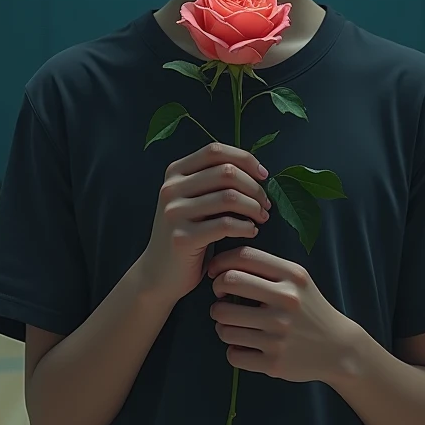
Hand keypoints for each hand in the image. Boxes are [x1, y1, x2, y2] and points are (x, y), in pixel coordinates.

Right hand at [139, 142, 271, 304]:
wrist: (158, 274)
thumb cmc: (187, 233)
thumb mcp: (192, 200)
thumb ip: (213, 181)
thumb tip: (254, 168)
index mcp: (175, 172)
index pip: (215, 151)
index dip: (244, 159)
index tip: (264, 175)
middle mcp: (171, 188)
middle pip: (226, 172)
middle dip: (254, 187)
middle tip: (266, 203)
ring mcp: (174, 212)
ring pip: (229, 197)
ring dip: (254, 207)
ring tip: (262, 217)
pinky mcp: (182, 237)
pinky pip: (226, 225)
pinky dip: (246, 226)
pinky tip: (251, 231)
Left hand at [207, 246, 347, 383]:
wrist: (338, 349)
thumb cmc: (309, 309)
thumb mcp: (298, 279)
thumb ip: (266, 268)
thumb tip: (222, 265)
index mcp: (291, 276)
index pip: (242, 257)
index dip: (220, 263)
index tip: (216, 273)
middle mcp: (285, 301)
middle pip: (227, 283)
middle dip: (217, 290)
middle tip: (222, 299)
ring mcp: (279, 333)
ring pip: (224, 323)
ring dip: (222, 324)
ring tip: (234, 325)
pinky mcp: (274, 362)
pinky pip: (232, 354)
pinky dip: (233, 351)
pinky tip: (245, 347)